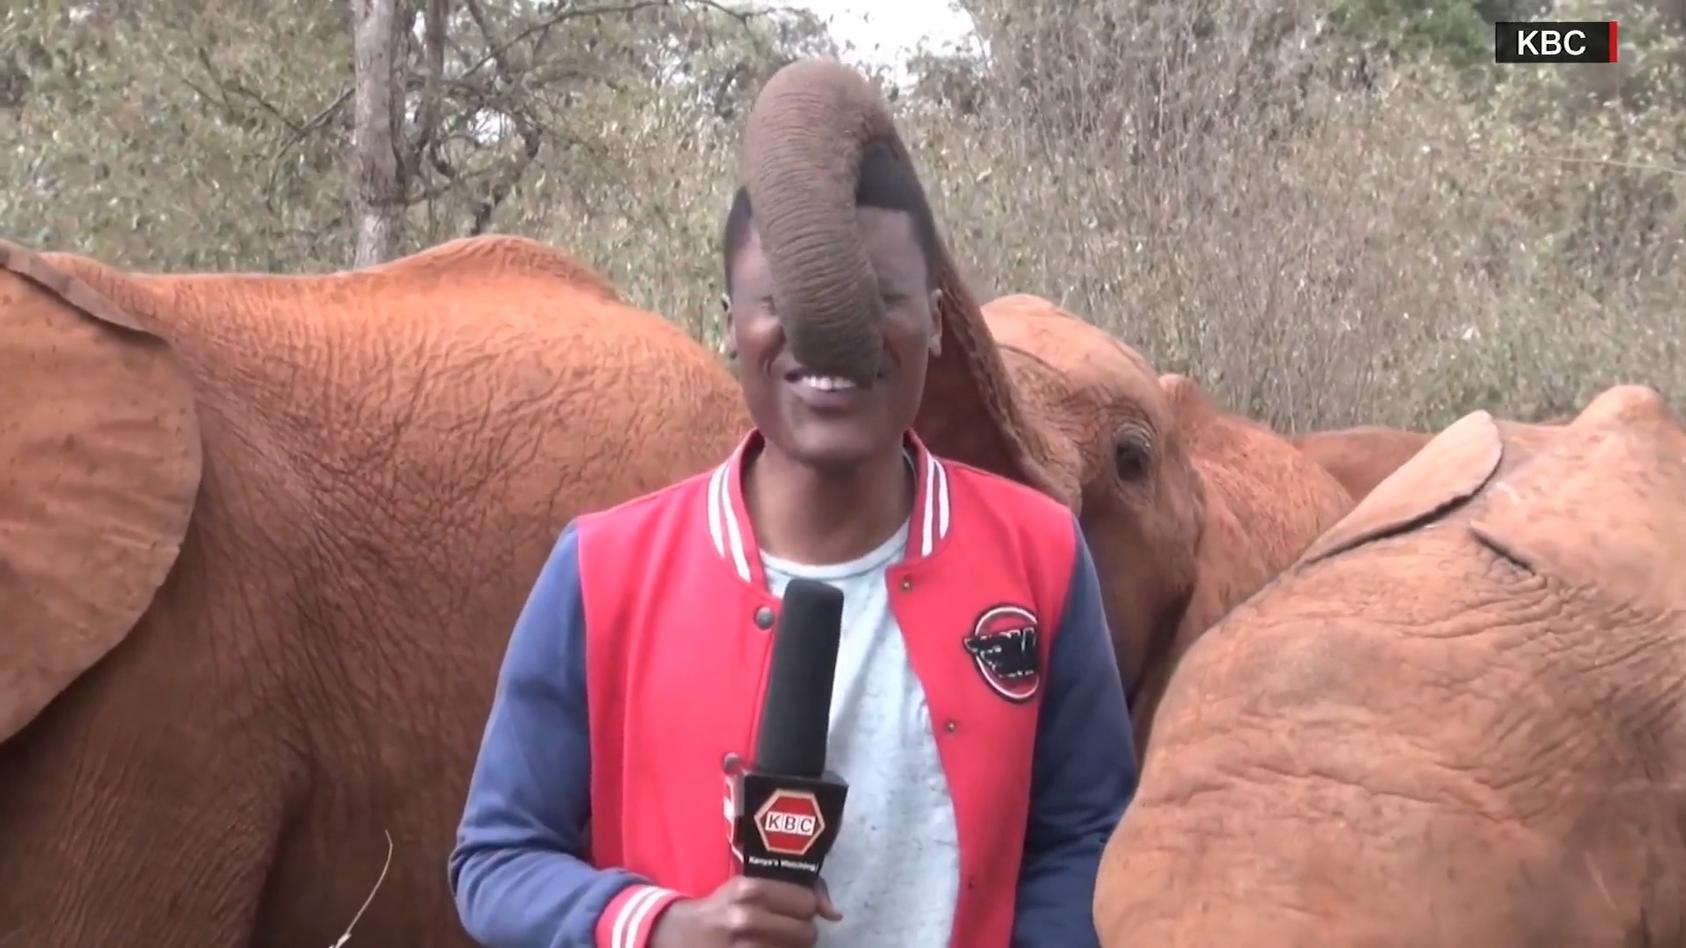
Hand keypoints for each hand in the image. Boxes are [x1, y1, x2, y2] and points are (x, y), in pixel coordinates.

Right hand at [650, 876, 841, 947]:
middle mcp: (746, 917)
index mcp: (750, 889)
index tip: (792, 912)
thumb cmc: (722, 907)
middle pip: (807, 933)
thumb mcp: (749, 887)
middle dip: (801, 934)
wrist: (678, 935)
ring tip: (772, 943)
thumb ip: (795, 891)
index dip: (803, 909)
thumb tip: (835, 913)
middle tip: (783, 931)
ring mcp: (742, 947)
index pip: (807, 903)